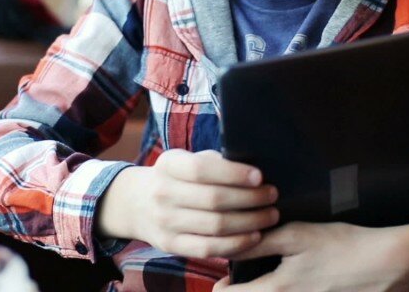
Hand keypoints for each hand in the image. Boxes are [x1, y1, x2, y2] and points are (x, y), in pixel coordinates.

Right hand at [97, 149, 278, 257]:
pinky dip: (236, 244)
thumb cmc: (176, 177)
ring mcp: (165, 222)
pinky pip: (208, 249)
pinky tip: (254, 236)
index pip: (202, 169)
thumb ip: (213, 162)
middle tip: (272, 195)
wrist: (136, 204)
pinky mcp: (170, 245)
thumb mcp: (186, 160)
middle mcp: (163, 193)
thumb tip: (253, 171)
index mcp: (168, 165)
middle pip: (213, 199)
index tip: (259, 176)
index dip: (233, 173)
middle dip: (250, 199)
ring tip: (270, 216)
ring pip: (215, 226)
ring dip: (249, 222)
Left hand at [213, 221, 408, 291]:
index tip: (220, 280)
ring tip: (263, 280)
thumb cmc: (342, 247)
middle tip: (239, 281)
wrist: (387, 264)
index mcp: (277, 290)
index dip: (221, 289)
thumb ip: (261, 242)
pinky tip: (292, 281)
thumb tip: (233, 245)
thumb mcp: (297, 235)